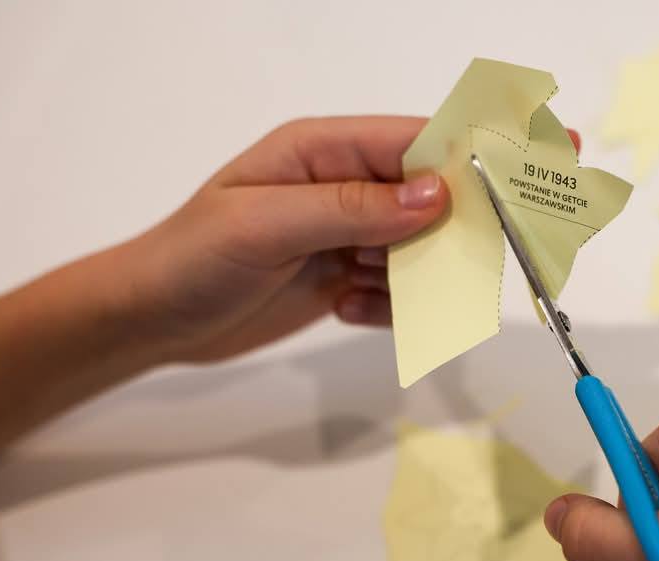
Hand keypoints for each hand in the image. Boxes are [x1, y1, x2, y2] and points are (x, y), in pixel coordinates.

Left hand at [122, 116, 449, 362]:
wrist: (152, 321)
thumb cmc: (194, 260)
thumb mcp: (265, 227)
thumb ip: (350, 208)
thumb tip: (438, 195)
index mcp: (322, 150)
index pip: (411, 142)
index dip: (461, 163)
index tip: (507, 194)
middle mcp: (341, 186)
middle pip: (427, 199)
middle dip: (440, 234)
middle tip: (435, 268)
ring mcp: (345, 233)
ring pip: (417, 249)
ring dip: (407, 278)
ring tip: (360, 291)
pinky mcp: (345, 276)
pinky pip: (396, 290)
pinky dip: (386, 306)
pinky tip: (345, 309)